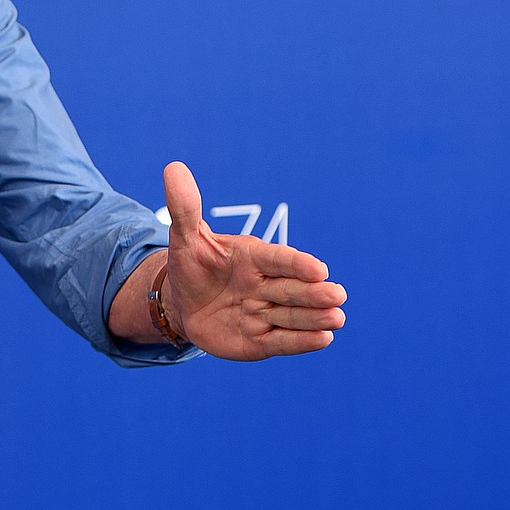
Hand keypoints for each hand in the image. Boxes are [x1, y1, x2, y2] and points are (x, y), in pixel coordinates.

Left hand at [162, 162, 345, 359]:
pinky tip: (323, 338)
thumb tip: (173, 167)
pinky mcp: (261, 341)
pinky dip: (302, 342)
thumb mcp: (185, 237)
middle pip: (292, 289)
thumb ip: (185, 208)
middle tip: (336, 294)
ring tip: (336, 317)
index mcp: (253, 257)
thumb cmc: (192, 265)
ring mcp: (265, 314)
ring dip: (314, 317)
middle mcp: (265, 285)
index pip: (277, 259)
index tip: (318, 268)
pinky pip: (282, 342)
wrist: (184, 303)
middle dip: (314, 293)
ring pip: (293, 316)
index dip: (296, 264)